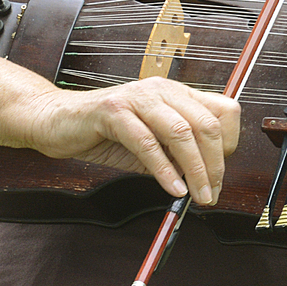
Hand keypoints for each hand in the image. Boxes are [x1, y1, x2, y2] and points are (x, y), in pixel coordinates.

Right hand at [13, 78, 241, 206]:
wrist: (57, 121)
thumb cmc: (106, 133)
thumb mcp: (151, 144)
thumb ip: (177, 154)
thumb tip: (205, 178)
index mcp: (176, 93)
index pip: (223, 112)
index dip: (229, 145)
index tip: (219, 174)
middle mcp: (161, 90)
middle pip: (206, 125)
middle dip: (214, 165)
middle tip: (210, 193)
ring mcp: (138, 98)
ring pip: (181, 132)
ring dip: (194, 170)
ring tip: (196, 196)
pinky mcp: (113, 111)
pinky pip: (147, 143)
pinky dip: (164, 170)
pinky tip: (171, 188)